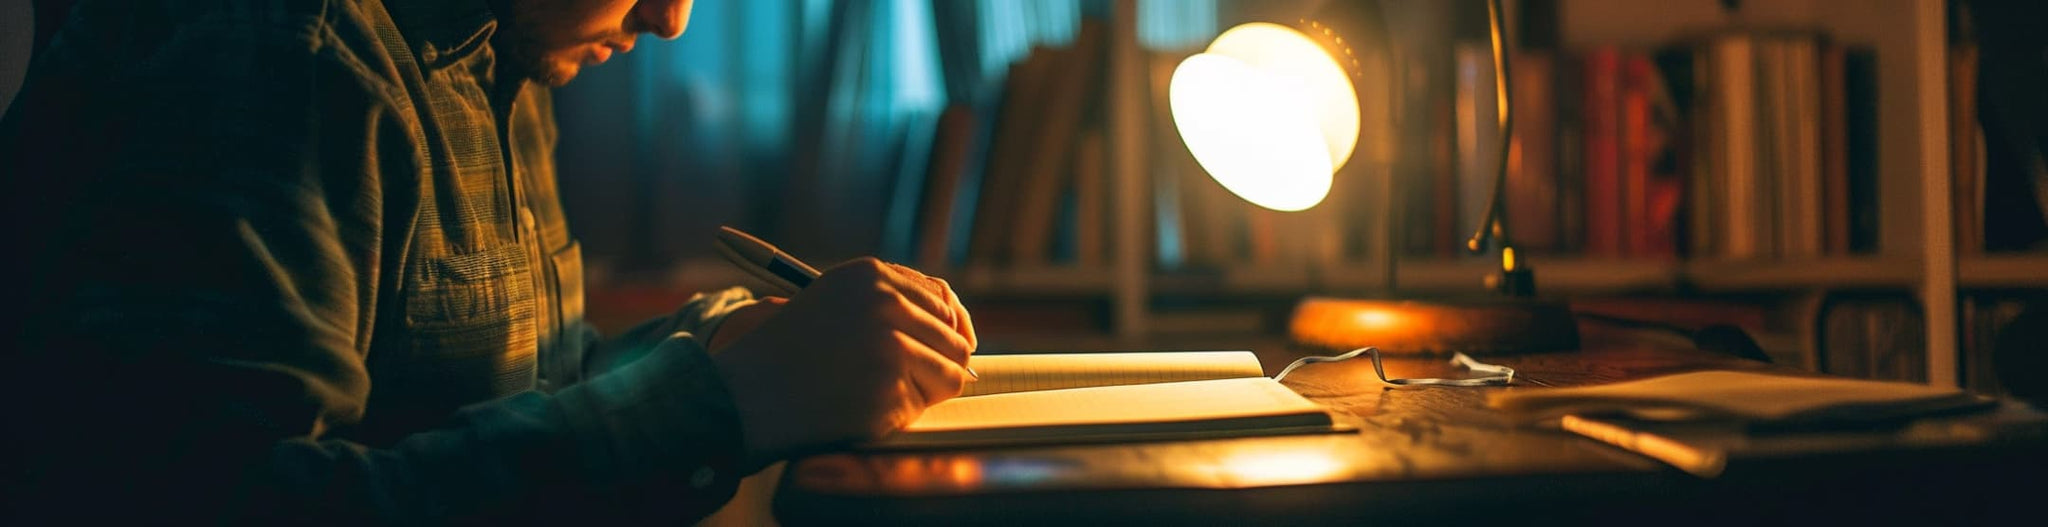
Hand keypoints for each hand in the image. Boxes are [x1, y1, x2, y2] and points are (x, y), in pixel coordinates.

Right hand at [710, 258, 977, 462]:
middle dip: (937, 363)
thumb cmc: (793, 351)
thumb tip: (960, 326)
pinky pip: (924, 406)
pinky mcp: (890, 393)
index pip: (943, 301)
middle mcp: (885, 306)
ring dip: (926, 389)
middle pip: (955, 340)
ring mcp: (890, 350)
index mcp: (872, 277)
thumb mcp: (838, 300)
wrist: (747, 393)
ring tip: (882, 392)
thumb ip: (892, 300)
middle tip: (902, 379)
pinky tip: (865, 407)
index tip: (946, 346)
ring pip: (952, 375)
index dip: (950, 328)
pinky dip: (903, 413)